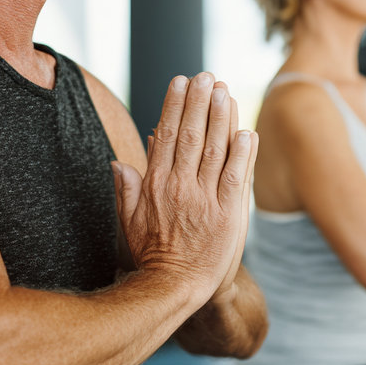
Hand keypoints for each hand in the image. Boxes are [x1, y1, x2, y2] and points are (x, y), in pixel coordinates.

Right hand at [112, 73, 256, 304]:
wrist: (176, 288)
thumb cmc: (154, 254)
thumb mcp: (129, 221)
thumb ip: (125, 189)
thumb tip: (118, 163)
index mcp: (155, 184)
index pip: (166, 136)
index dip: (175, 106)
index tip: (181, 81)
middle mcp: (179, 187)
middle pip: (191, 135)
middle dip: (199, 102)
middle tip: (207, 76)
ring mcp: (205, 199)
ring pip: (215, 149)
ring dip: (220, 118)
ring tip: (225, 91)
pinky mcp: (228, 214)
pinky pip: (237, 176)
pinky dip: (243, 153)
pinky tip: (248, 131)